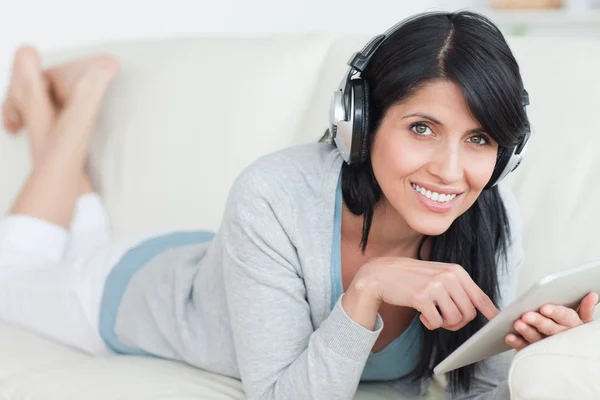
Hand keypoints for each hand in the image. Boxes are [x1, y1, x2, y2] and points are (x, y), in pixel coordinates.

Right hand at [349, 257, 498, 330]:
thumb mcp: (438, 275)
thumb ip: (458, 288)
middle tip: (444, 320)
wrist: (382, 274)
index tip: (497, 321)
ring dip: (443, 324)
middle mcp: (449, 276)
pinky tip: (421, 316)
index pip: (480, 296)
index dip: (490, 312)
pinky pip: (436, 323)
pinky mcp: (422, 297)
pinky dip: (430, 325)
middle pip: (469, 314)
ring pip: (454, 320)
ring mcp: (435, 286)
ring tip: (432, 316)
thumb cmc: (411, 277)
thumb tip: (480, 309)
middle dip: (458, 323)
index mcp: (456, 271)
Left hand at [505, 292, 598, 350]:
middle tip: (526, 315)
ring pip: (537, 339)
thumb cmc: (568, 329)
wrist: (563, 350)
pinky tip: (509, 336)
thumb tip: (592, 295)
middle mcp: (561, 336)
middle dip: (538, 321)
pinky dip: (517, 342)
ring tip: (517, 323)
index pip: (566, 317)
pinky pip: (526, 348)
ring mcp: (547, 346)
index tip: (544, 308)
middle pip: (550, 328)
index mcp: (573, 325)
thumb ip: (584, 309)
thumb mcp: (579, 320)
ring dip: (527, 331)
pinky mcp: (535, 352)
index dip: (555, 312)